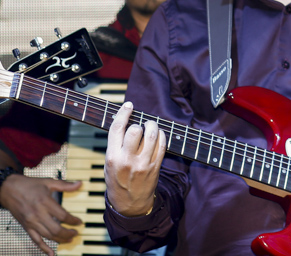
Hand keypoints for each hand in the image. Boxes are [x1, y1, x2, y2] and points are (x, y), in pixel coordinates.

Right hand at [0, 173, 81, 255]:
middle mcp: (38, 214)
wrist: (9, 189)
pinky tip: (51, 253)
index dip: (73, 220)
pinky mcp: (26, 227)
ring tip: (69, 239)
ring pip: (47, 236)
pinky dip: (43, 247)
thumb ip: (64, 185)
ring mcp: (31, 222)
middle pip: (56, 229)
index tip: (79, 222)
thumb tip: (79, 184)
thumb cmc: (28, 185)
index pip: (62, 216)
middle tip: (75, 233)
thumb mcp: (48, 182)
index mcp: (45, 202)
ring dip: (60, 240)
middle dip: (68, 233)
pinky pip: (35, 240)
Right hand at [104, 102, 165, 216]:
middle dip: (139, 123)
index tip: (128, 105)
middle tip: (141, 124)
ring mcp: (143, 163)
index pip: (117, 129)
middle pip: (136, 130)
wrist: (129, 204)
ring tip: (151, 126)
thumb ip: (116, 146)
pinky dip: (161, 135)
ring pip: (151, 135)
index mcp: (112, 157)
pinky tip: (158, 134)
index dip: (123, 113)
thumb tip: (125, 123)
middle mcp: (127, 160)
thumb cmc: (117, 182)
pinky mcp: (155, 166)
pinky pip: (162, 144)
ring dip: (153, 126)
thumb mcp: (109, 164)